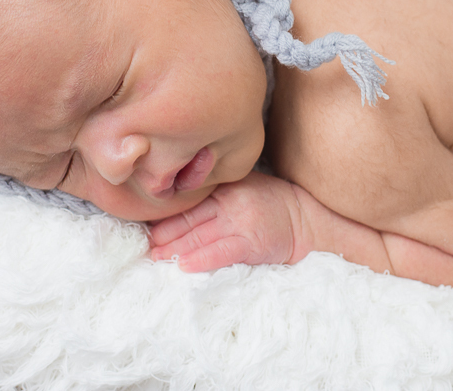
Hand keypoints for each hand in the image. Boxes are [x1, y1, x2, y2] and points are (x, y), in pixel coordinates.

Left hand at [148, 170, 303, 271]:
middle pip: (189, 220)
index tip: (147, 228)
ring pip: (200, 237)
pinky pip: (220, 252)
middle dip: (164, 235)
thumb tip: (179, 205)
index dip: (166, 216)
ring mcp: (240, 221)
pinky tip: (183, 265)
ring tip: (156, 258)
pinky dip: (200, 259)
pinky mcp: (252, 242)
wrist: (306, 217)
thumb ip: (216, 193)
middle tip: (145, 247)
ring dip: (174, 250)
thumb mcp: (243, 186)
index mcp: (225, 187)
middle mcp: (229, 201)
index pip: (189, 202)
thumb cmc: (272, 203)